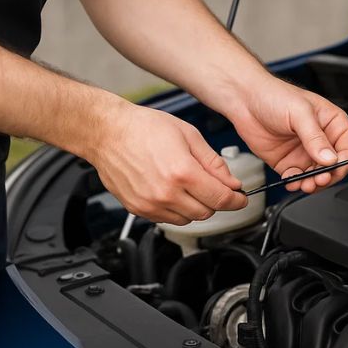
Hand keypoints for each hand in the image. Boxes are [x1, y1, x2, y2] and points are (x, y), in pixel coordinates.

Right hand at [87, 103, 247, 224]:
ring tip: (190, 186)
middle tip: (215, 187)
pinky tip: (174, 191)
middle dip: (216, 201)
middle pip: (207, 212)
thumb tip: (231, 182)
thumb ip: (214, 162)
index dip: (236, 200)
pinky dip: (177, 210)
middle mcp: (166, 193)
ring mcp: (151, 204)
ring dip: (196, 207)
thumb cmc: (143, 127)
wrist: (107, 132)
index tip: (240, 198)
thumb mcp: (188, 135)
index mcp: (183, 172)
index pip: (221, 198)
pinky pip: (167, 220)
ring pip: (188, 219)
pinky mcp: (138, 209)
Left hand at [226, 77, 347, 192]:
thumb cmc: (274, 95)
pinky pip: (298, 178)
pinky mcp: (289, 162)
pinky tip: (291, 180)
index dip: (345, 161)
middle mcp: (321, 140)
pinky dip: (296, 183)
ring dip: (313, 183)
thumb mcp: (299, 113)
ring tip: (305, 184)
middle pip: (335, 167)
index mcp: (332, 123)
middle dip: (328, 176)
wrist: (244, 100)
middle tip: (319, 179)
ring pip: (317, 176)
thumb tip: (329, 158)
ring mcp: (305, 152)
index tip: (334, 168)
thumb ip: (315, 137)